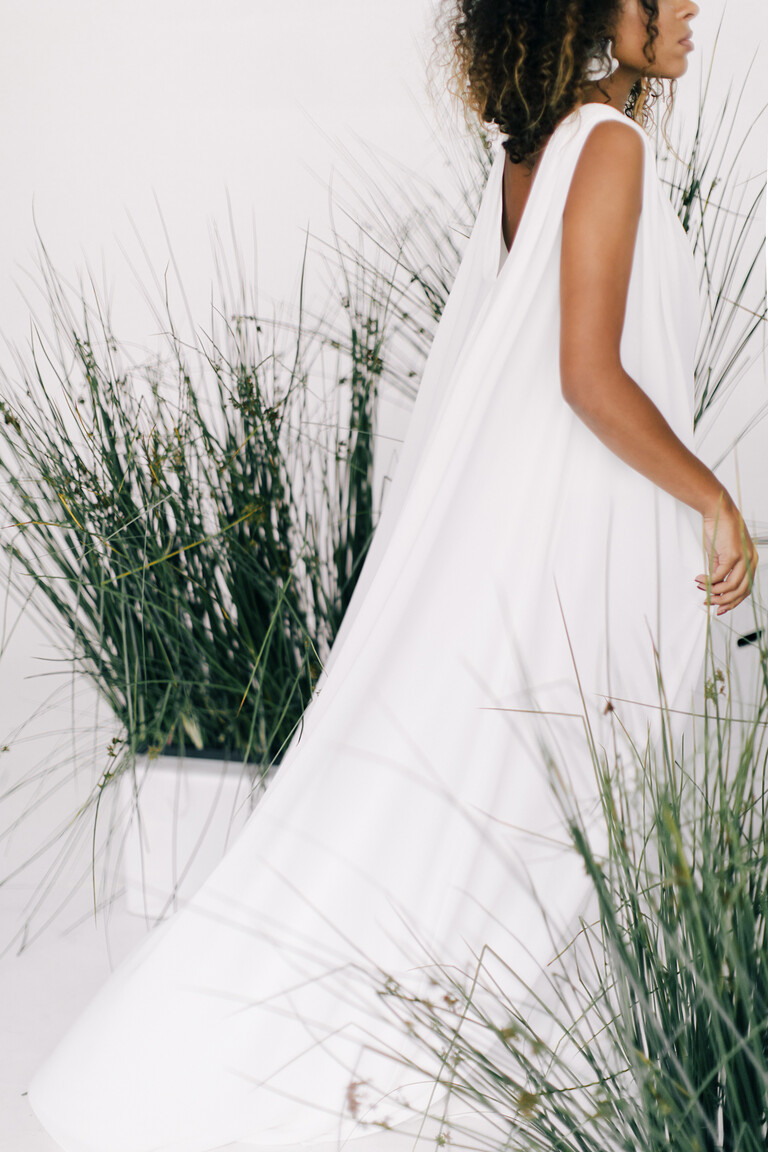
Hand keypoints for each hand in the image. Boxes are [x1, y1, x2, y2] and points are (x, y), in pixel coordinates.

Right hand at [695, 495, 758, 615]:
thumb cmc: (720, 529)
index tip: (720, 608)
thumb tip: (714, 585)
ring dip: (715, 592)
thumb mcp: (721, 554)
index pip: (745, 589)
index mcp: (750, 561)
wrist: (718, 511)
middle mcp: (750, 561)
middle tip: (709, 602)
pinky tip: (700, 578)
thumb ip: (721, 570)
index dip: (733, 602)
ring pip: (731, 587)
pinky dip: (709, 581)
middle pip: (740, 591)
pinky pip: (720, 576)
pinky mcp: (733, 555)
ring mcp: (743, 558)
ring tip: (703, 589)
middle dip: (724, 601)